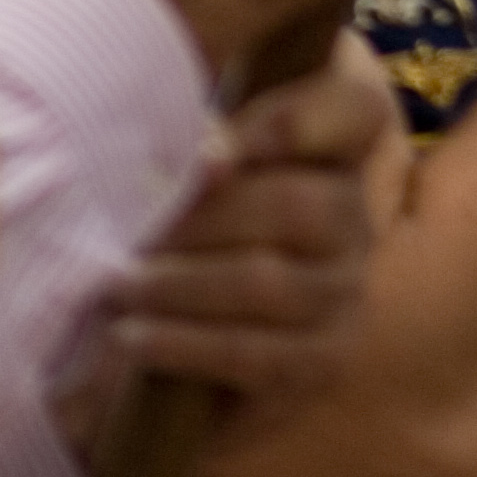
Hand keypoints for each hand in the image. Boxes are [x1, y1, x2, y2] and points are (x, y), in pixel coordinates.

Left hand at [54, 65, 388, 449]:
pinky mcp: (319, 364)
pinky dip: (179, 342)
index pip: (357, 111)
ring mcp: (344, 295)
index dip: (300, 118)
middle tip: (133, 235)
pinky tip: (130, 338)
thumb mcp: (190, 178)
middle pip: (296, 204)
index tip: (216, 151)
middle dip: (202, 220)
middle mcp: (353, 221)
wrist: (179, 365)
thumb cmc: (180, 243)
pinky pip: (248, 351)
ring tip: (119, 288)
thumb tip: (207, 144)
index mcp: (332, 154)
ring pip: (266, 280)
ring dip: (178, 284)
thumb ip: (198, 144)